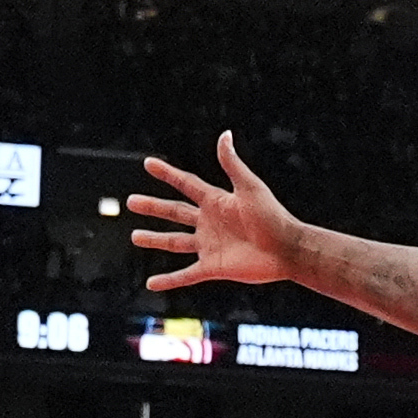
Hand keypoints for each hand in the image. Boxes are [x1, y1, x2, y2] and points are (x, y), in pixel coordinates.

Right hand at [131, 134, 302, 287]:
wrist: (286, 248)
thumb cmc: (272, 216)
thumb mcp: (249, 187)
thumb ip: (232, 164)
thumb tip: (225, 134)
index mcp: (216, 201)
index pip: (186, 184)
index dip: (167, 174)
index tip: (148, 164)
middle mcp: (209, 222)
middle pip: (174, 212)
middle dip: (153, 207)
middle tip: (131, 201)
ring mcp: (210, 245)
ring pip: (175, 242)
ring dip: (155, 239)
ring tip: (135, 236)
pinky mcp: (213, 267)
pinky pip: (186, 275)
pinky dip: (169, 280)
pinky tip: (152, 283)